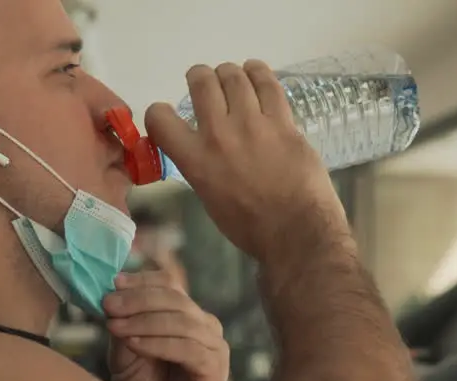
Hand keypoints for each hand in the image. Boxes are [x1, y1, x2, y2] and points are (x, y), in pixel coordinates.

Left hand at [103, 271, 229, 380]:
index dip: (142, 281)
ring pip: (183, 322)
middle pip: (177, 299)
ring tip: (115, 327)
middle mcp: (207, 328)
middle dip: (138, 300)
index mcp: (188, 315)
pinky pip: (189, 350)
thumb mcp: (126, 345)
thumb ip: (124, 318)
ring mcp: (216, 350)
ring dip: (145, 321)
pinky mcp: (215, 373)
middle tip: (108, 305)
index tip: (112, 283)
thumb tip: (112, 288)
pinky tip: (134, 344)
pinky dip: (158, 343)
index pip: (171, 285)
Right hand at [143, 60, 350, 263]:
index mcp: (195, 160)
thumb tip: (206, 155)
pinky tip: (256, 73)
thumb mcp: (211, 200)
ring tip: (233, 78)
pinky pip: (268, 83)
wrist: (296, 232)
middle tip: (205, 84)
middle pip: (201, 81)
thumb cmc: (252, 228)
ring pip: (234, 76)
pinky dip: (258, 72)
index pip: (160, 118)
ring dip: (229, 73)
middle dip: (200, 77)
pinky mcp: (283, 121)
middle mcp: (219, 134)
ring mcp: (253, 124)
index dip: (159, 112)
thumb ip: (203, 169)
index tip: (169, 114)